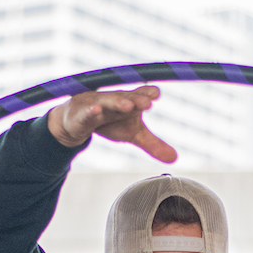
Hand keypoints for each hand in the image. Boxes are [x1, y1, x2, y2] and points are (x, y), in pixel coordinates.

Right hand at [46, 86, 175, 163]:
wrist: (77, 121)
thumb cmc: (110, 122)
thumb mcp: (133, 134)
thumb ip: (153, 144)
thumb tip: (175, 159)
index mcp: (130, 102)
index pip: (141, 95)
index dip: (148, 93)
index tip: (156, 94)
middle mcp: (115, 100)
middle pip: (127, 97)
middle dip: (137, 98)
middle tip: (148, 102)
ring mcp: (97, 104)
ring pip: (108, 101)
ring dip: (117, 102)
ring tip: (127, 106)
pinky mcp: (81, 113)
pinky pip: (87, 112)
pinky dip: (91, 111)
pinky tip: (96, 110)